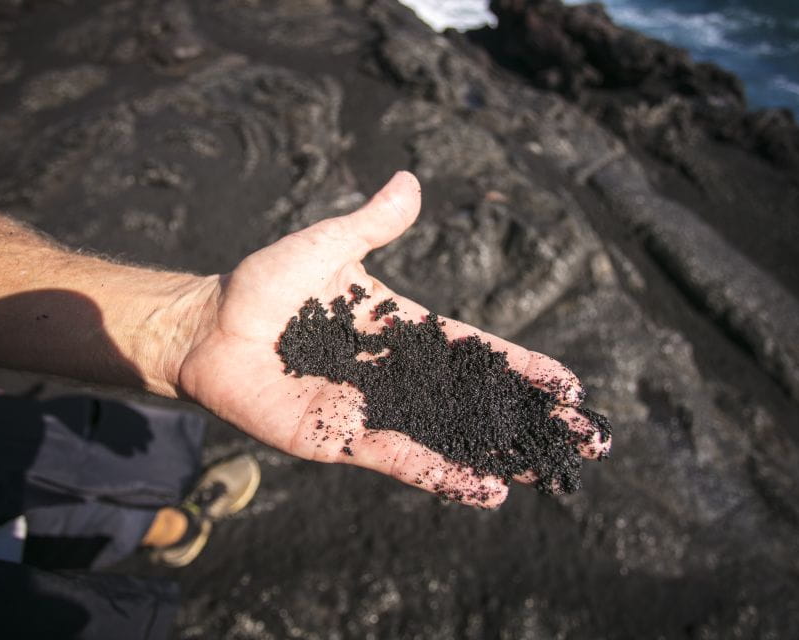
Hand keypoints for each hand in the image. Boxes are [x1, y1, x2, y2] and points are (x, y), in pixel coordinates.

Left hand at [175, 172, 609, 507]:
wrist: (212, 328)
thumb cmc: (266, 284)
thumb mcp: (328, 245)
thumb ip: (372, 224)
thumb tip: (410, 182)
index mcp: (404, 329)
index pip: (477, 350)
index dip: (522, 368)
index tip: (569, 385)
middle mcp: (398, 375)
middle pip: (478, 401)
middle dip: (530, 420)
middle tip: (587, 441)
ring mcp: (374, 409)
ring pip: (449, 437)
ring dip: (499, 454)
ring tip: (547, 472)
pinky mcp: (342, 437)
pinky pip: (402, 458)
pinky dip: (443, 473)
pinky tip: (486, 490)